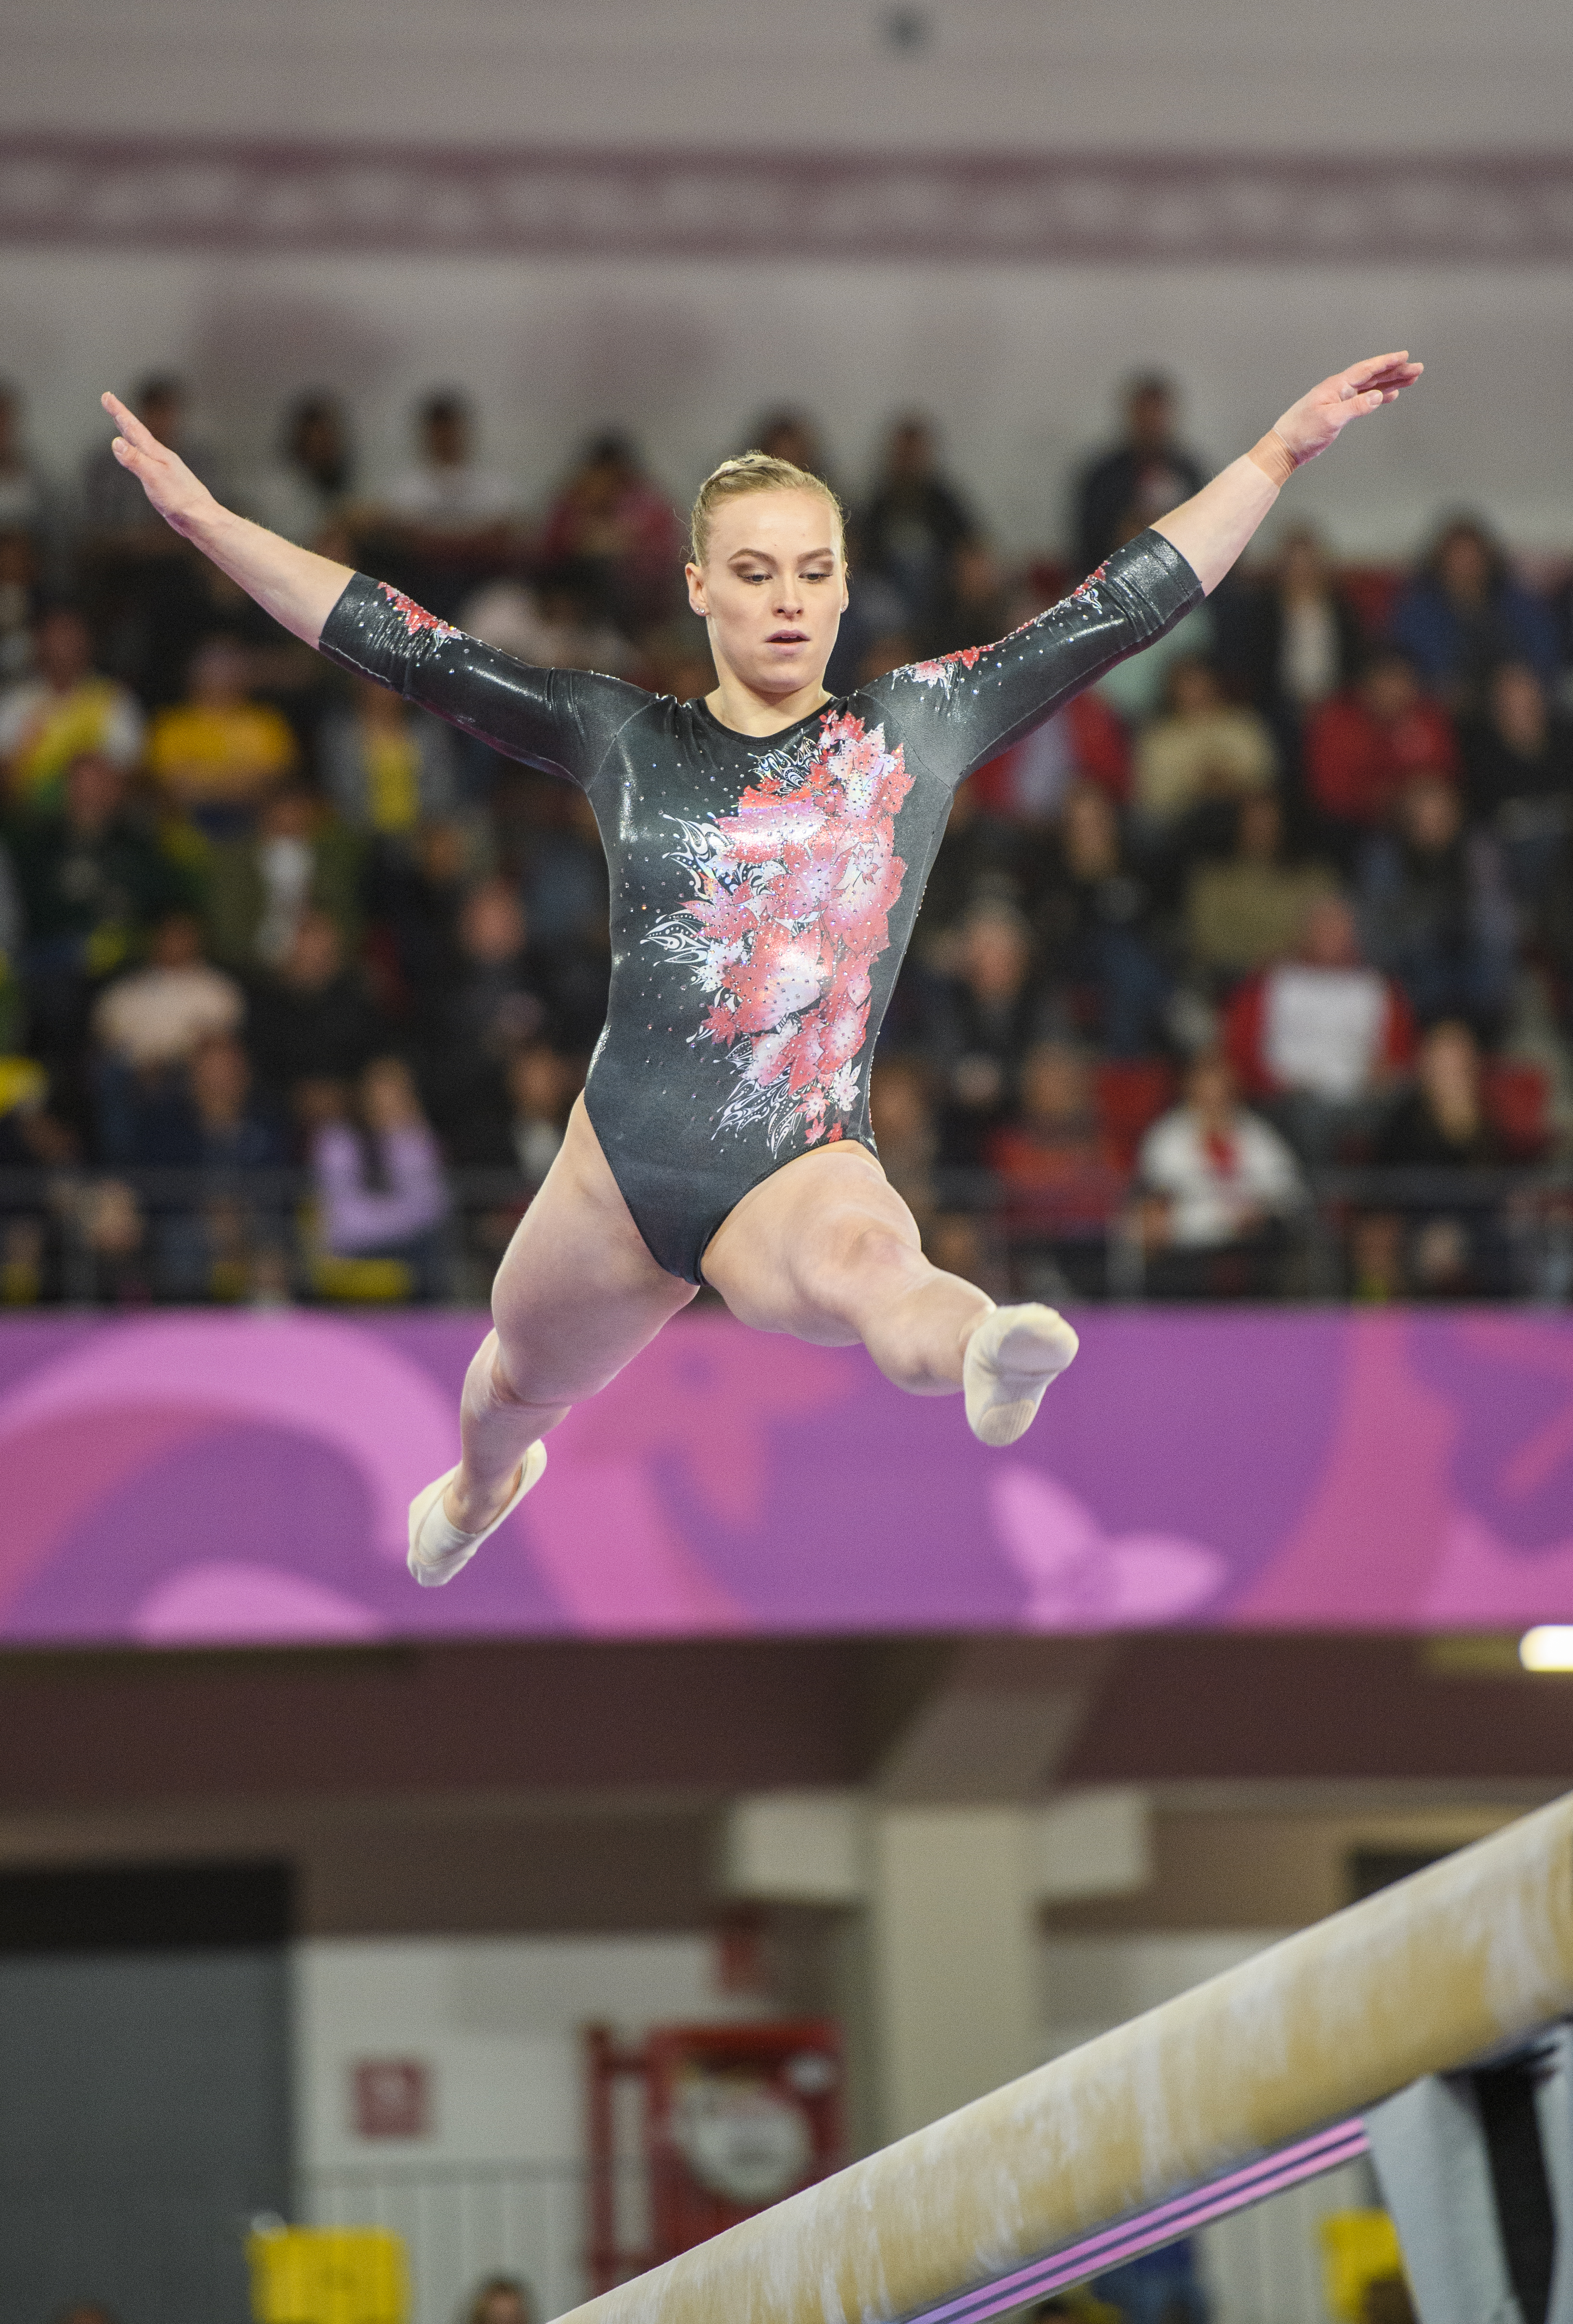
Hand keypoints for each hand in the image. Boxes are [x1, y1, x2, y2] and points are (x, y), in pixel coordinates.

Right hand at [100, 390, 215, 539]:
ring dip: (130, 433)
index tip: (107, 395)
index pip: (133, 428)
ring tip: (121, 424)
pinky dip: (138, 453)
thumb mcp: (153, 477)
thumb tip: (116, 442)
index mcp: (157, 453)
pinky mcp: (165, 483)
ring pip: (142, 446)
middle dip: (121, 417)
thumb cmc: (180, 499)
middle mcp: (160, 457)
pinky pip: (146, 461)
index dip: (119, 411)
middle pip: (137, 432)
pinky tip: (140, 458)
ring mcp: (164, 469)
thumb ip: (135, 459)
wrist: (202, 518)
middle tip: (109, 400)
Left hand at [1272, 352, 1422, 466]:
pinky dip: (1378, 396)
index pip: (1366, 369)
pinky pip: (1364, 399)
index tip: (1404, 355)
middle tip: (1417, 368)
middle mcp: (1339, 389)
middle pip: (1373, 375)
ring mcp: (1339, 399)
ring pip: (1370, 386)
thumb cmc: (1302, 432)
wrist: (1285, 447)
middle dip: (1395, 371)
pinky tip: (1390, 395)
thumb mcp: (1330, 420)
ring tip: (1411, 378)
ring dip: (1391, 382)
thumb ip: (1355, 407)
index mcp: (1336, 386)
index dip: (1386, 362)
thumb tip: (1378, 397)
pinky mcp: (1339, 411)